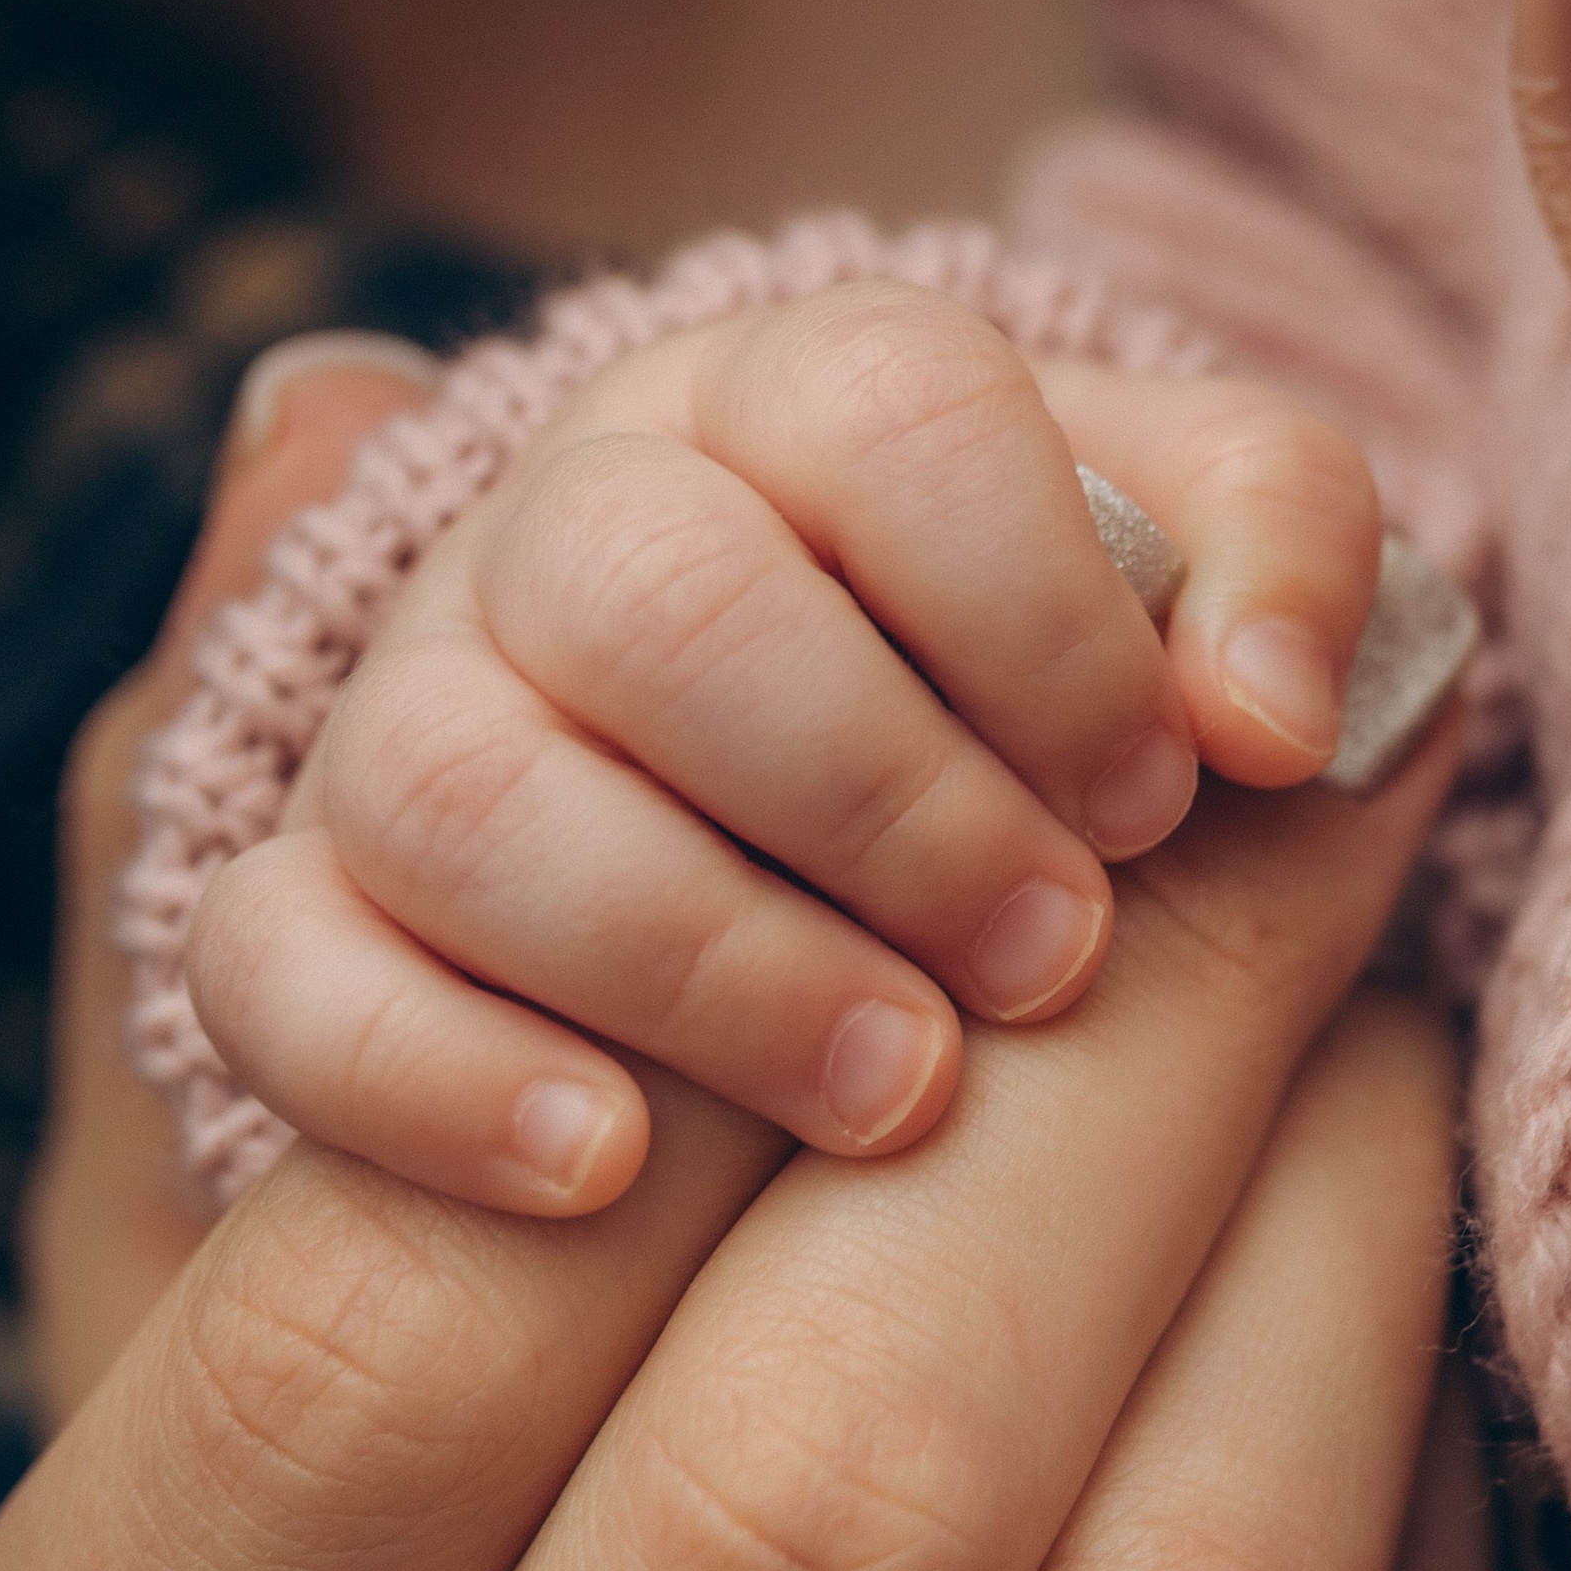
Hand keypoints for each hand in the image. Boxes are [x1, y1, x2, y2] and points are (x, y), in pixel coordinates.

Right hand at [0, 678, 1479, 1570]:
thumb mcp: (156, 1316)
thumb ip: (230, 895)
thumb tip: (323, 396)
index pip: (364, 1354)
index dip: (680, 949)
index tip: (971, 732)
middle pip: (799, 1510)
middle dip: (1092, 1056)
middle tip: (1283, 775)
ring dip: (1294, 1220)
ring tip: (1348, 964)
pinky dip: (1403, 1464)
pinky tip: (1381, 1226)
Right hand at [176, 282, 1384, 1213]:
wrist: (800, 824)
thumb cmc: (1037, 700)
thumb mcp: (1186, 592)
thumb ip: (1279, 573)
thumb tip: (1293, 713)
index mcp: (792, 401)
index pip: (886, 399)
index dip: (1043, 598)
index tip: (1172, 788)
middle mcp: (570, 526)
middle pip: (647, 581)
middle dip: (877, 786)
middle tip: (1056, 958)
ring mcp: (411, 718)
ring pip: (455, 778)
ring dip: (698, 947)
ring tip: (901, 1092)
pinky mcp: (305, 912)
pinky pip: (278, 962)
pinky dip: (433, 1071)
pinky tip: (607, 1170)